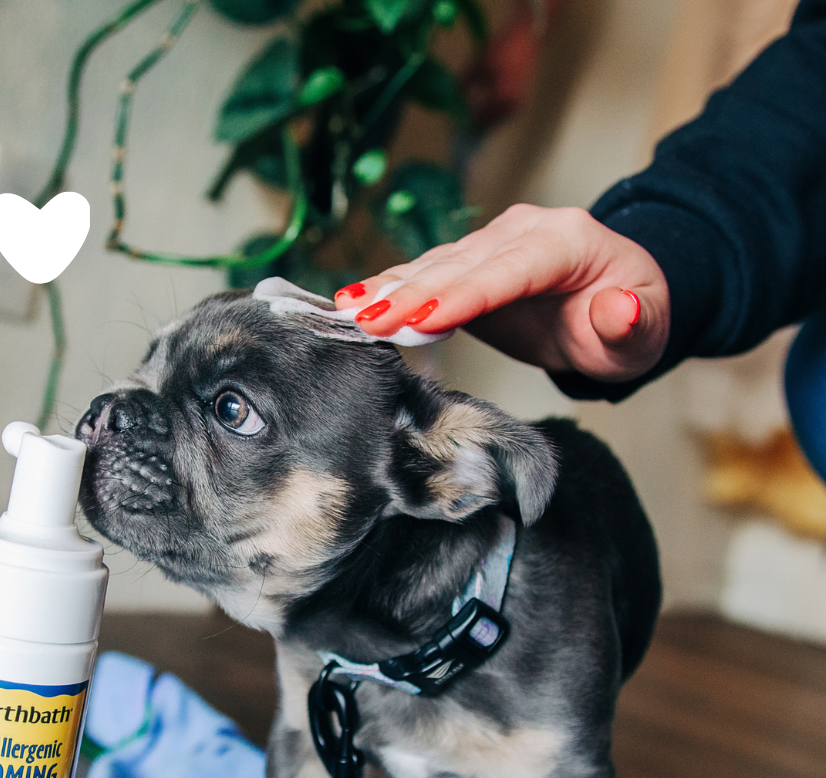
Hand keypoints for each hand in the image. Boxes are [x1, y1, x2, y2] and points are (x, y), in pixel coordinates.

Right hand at [335, 204, 669, 382]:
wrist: (616, 306)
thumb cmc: (632, 320)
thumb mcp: (647, 329)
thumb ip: (631, 322)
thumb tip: (618, 310)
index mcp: (566, 241)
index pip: (508, 271)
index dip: (464, 295)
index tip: (422, 318)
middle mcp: (522, 233)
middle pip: (460, 266)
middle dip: (410, 293)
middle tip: (365, 319)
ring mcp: (491, 246)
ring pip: (435, 267)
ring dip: (389, 289)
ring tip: (345, 309)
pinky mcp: (468, 266)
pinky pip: (425, 277)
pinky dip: (389, 289)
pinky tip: (352, 302)